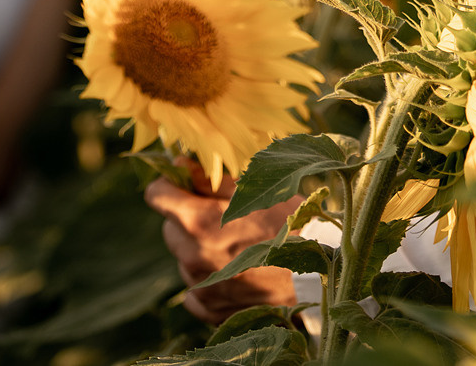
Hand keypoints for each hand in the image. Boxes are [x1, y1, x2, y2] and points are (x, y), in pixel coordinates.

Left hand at [145, 165, 300, 325]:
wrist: (319, 280)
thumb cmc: (291, 225)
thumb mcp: (255, 189)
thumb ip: (211, 177)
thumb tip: (180, 164)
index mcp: (198, 221)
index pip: (156, 195)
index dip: (170, 184)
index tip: (184, 183)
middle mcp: (191, 256)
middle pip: (170, 228)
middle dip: (187, 218)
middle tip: (220, 216)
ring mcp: (200, 287)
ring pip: (184, 258)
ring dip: (198, 248)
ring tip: (236, 245)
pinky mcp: (210, 311)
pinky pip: (195, 289)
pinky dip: (208, 279)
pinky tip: (235, 271)